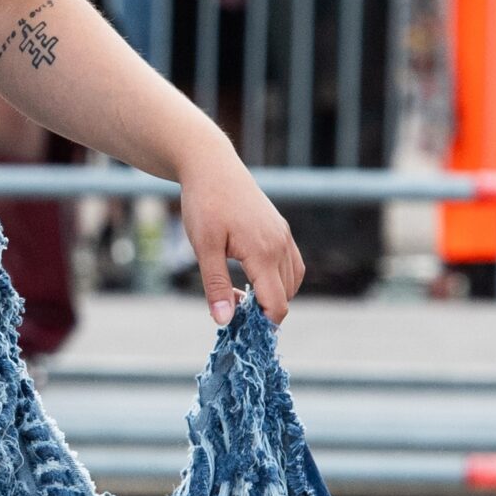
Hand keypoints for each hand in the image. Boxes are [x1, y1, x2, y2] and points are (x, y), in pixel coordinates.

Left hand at [179, 139, 304, 326]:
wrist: (211, 166)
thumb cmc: (204, 204)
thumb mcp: (203, 248)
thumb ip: (216, 286)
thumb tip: (224, 322)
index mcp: (264, 252)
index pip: (276, 304)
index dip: (262, 324)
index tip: (239, 330)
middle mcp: (281, 245)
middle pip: (285, 296)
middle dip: (264, 310)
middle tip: (230, 309)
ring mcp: (284, 236)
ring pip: (292, 281)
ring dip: (271, 295)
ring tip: (239, 295)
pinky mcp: (281, 229)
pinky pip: (291, 264)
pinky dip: (277, 279)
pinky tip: (252, 278)